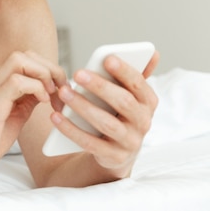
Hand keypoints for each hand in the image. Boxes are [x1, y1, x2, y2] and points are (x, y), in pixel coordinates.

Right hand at [0, 51, 66, 180]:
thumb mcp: (18, 113)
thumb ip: (30, 97)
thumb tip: (49, 87)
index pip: (26, 58)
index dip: (48, 68)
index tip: (60, 88)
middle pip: (24, 54)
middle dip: (49, 68)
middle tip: (61, 89)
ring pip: (19, 60)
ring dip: (43, 75)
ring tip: (52, 94)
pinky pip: (17, 82)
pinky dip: (36, 88)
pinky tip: (43, 102)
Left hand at [52, 51, 159, 174]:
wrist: (117, 151)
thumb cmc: (119, 114)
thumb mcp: (130, 96)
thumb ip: (137, 75)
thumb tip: (153, 53)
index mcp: (148, 103)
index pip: (139, 84)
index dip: (125, 71)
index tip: (107, 58)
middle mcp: (143, 122)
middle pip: (123, 102)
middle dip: (100, 87)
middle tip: (78, 73)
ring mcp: (130, 142)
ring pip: (106, 123)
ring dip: (83, 106)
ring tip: (63, 92)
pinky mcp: (113, 157)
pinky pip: (90, 143)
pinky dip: (71, 130)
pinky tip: (55, 116)